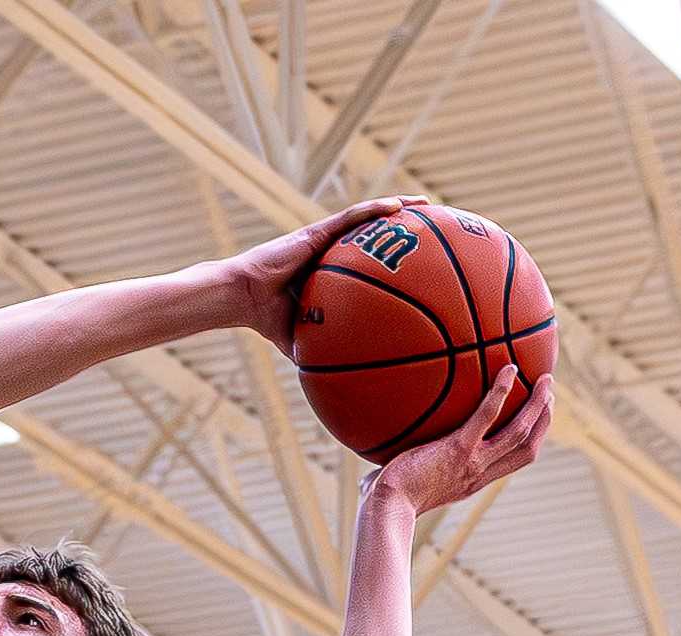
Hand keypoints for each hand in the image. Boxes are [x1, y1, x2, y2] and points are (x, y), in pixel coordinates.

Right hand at [231, 194, 426, 347]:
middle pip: (376, 235)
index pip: (369, 262)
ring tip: (427, 205)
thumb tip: (340, 383)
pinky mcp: (316, 231)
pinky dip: (376, 209)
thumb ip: (322, 351)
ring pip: (369, 217)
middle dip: (406, 229)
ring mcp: (325, 239)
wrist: (242, 298)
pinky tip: (400, 206)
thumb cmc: (266, 318)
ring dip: (399, 208)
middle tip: (438, 229)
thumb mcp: (302, 339)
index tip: (423, 262)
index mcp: (332, 273)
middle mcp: (332, 252)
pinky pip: (352, 217)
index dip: (395, 258)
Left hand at [369, 368, 554, 513]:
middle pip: (528, 447)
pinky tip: (509, 370)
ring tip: (546, 380)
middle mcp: (479, 473)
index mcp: (472, 480)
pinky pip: (487, 417)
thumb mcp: (403, 481)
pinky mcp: (458, 450)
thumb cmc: (386, 500)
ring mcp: (472, 462)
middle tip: (549, 392)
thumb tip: (380, 457)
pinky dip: (501, 393)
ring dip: (537, 406)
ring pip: (520, 433)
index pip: (513, 460)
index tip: (537, 417)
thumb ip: (403, 467)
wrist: (385, 509)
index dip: (531, 438)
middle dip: (544, 419)